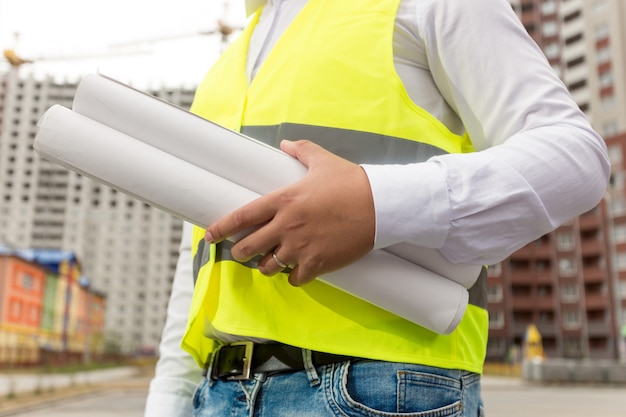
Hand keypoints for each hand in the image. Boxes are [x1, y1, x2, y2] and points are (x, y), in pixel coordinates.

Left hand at [205, 139, 375, 285]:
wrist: (379, 205)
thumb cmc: (351, 182)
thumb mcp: (323, 160)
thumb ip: (301, 150)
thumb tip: (286, 143)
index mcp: (283, 200)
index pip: (242, 217)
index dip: (221, 229)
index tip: (210, 236)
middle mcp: (286, 226)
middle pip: (248, 248)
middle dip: (240, 252)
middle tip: (243, 251)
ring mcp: (300, 247)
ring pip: (268, 267)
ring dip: (267, 265)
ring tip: (273, 260)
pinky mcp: (317, 263)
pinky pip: (294, 279)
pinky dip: (294, 277)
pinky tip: (298, 270)